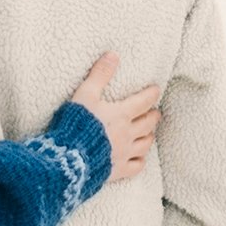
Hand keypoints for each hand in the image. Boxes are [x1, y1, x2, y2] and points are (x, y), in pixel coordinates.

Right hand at [72, 53, 161, 184]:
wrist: (70, 158)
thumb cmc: (76, 125)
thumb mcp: (86, 95)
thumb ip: (100, 75)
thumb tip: (113, 55)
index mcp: (121, 115)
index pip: (143, 101)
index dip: (151, 94)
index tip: (156, 90)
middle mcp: (127, 134)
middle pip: (148, 123)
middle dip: (153, 116)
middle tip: (155, 112)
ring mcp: (124, 153)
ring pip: (145, 144)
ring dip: (149, 136)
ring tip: (149, 132)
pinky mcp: (118, 170)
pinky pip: (137, 166)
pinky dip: (141, 160)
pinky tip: (140, 157)